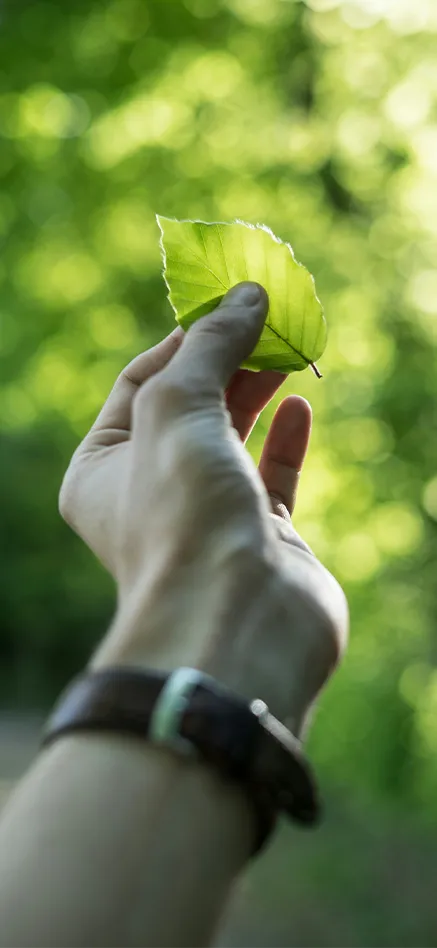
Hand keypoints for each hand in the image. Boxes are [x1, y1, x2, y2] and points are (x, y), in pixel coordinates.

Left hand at [59, 283, 347, 732]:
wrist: (237, 617)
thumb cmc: (182, 511)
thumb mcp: (178, 406)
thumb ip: (210, 345)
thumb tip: (247, 295)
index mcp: (99, 470)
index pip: (136, 383)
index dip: (181, 340)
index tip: (225, 305)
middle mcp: (148, 495)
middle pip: (188, 407)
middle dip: (225, 361)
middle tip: (266, 322)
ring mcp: (206, 517)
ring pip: (232, 438)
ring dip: (257, 392)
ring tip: (287, 351)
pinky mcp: (260, 537)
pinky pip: (272, 476)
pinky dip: (285, 438)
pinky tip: (301, 406)